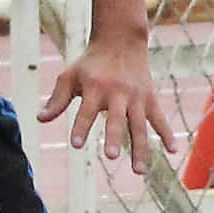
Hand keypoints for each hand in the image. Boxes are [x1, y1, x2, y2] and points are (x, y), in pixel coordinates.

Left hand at [36, 32, 177, 168]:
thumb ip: (58, 99)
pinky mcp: (150, 99)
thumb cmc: (90, 63)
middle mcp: (117, 94)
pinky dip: (167, 134)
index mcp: (95, 88)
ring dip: (140, 148)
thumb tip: (40, 119)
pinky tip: (173, 151)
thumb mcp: (70, 76)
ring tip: (139, 171)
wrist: (121, 41)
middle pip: (116, 120)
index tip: (76, 144)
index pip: (87, 111)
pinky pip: (160, 119)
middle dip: (115, 137)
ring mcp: (136, 98)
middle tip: (111, 156)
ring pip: (140, 126)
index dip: (81, 127)